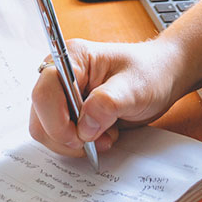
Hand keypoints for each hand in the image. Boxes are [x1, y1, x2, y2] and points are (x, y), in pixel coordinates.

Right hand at [28, 37, 184, 158]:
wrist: (161, 77)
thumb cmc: (150, 73)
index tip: (81, 137)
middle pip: (40, 116)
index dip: (56, 121)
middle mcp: (60, 75)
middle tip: (98, 140)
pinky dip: (76, 143)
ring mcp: (62, 94)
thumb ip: (108, 103)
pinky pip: (58, 135)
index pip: (44, 92)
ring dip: (73, 142)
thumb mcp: (135, 87)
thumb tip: (84, 126)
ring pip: (45, 130)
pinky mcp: (68, 111)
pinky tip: (100, 136)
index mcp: (72, 58)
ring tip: (104, 137)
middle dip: (66, 136)